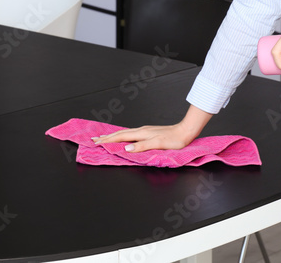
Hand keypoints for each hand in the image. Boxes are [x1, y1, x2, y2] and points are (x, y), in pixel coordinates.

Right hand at [91, 105, 211, 152]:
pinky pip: (130, 133)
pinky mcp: (148, 132)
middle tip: (95, 139)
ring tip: (104, 137)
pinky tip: (123, 137)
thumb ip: (142, 146)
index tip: (97, 142)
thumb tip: (126, 149)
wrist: (185, 131)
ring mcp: (145, 131)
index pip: (121, 137)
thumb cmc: (174, 139)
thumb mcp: (158, 144)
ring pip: (125, 133)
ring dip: (113, 136)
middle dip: (107, 137)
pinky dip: (122, 135)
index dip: (108, 140)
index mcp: (142, 134)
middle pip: (120, 133)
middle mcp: (141, 131)